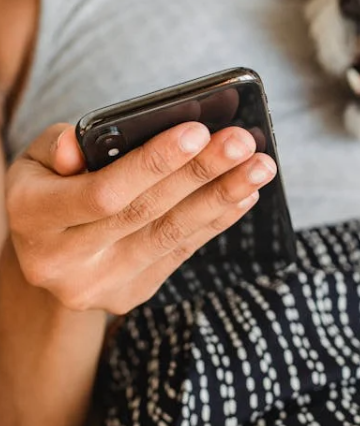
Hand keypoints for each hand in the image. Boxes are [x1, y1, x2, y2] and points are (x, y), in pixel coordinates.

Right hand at [5, 122, 275, 314]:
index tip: (198, 131)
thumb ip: (56, 145)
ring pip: (173, 235)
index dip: (154, 163)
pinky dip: (217, 220)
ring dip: (223, 197)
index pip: (103, 191)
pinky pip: (183, 252)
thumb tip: (78, 146)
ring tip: (261, 167)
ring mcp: (100, 284)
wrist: (45, 256)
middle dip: (202, 173)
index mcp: (32, 217)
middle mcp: (63, 260)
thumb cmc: (48, 190)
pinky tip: (246, 194)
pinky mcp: (132, 294)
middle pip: (148, 212)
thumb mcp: (36, 161)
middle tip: (244, 143)